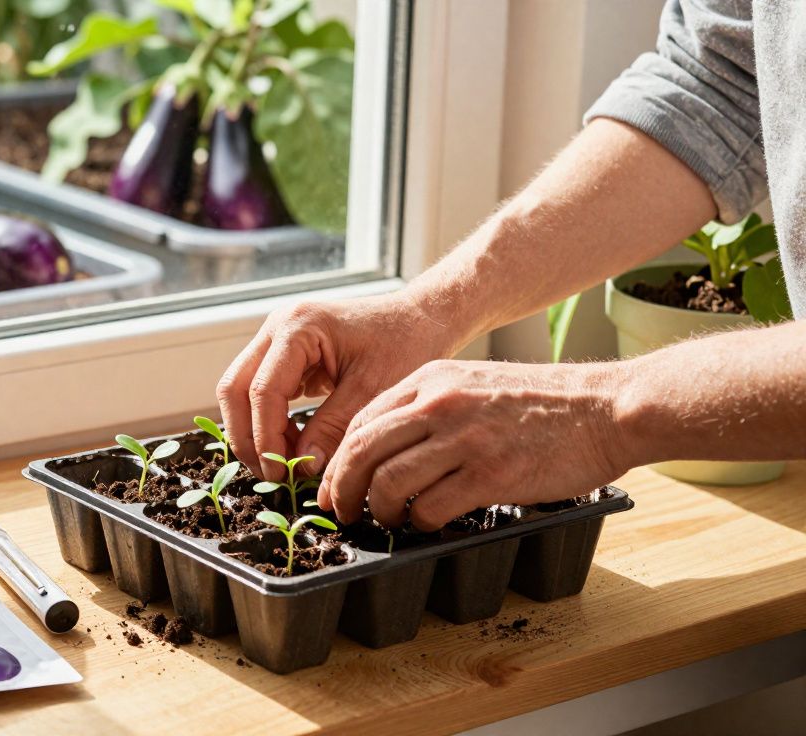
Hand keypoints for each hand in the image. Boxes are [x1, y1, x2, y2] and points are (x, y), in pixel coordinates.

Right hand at [216, 294, 456, 481]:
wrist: (421, 320)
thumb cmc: (405, 344)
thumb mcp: (373, 391)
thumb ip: (334, 428)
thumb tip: (303, 467)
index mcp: (297, 327)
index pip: (262, 390)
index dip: (265, 438)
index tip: (280, 474)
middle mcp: (278, 327)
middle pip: (234, 388)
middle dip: (246, 437)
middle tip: (270, 475)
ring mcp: (276, 339)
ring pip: (240, 392)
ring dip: (254, 431)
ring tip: (282, 465)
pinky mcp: (284, 354)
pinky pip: (260, 392)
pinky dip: (270, 423)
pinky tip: (293, 447)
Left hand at [317, 359, 631, 529]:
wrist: (604, 408)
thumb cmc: (542, 404)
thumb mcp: (472, 384)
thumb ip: (428, 407)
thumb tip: (385, 448)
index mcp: (430, 379)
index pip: (360, 420)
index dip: (339, 459)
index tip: (334, 484)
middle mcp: (439, 403)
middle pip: (361, 451)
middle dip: (341, 489)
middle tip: (341, 511)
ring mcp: (464, 438)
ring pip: (387, 481)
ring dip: (378, 510)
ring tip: (387, 521)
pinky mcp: (490, 473)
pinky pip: (429, 506)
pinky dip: (419, 522)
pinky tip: (427, 524)